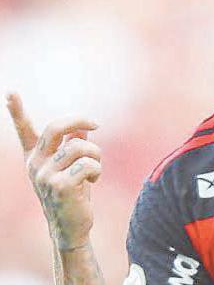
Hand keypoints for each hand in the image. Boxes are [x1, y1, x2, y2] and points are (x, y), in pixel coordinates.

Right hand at [7, 93, 101, 250]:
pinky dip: (97, 169)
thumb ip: (74, 145)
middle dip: (80, 120)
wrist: (71, 226)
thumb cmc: (74, 192)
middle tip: (95, 124)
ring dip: (96, 155)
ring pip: (80, 146)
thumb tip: (81, 128)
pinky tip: (94, 181)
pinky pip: (88, 164)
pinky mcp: (60, 185)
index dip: (17, 111)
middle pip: (57, 127)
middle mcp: (35, 164)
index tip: (10, 93)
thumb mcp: (71, 166)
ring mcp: (45, 175)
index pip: (25, 130)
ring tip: (94, 169)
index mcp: (35, 157)